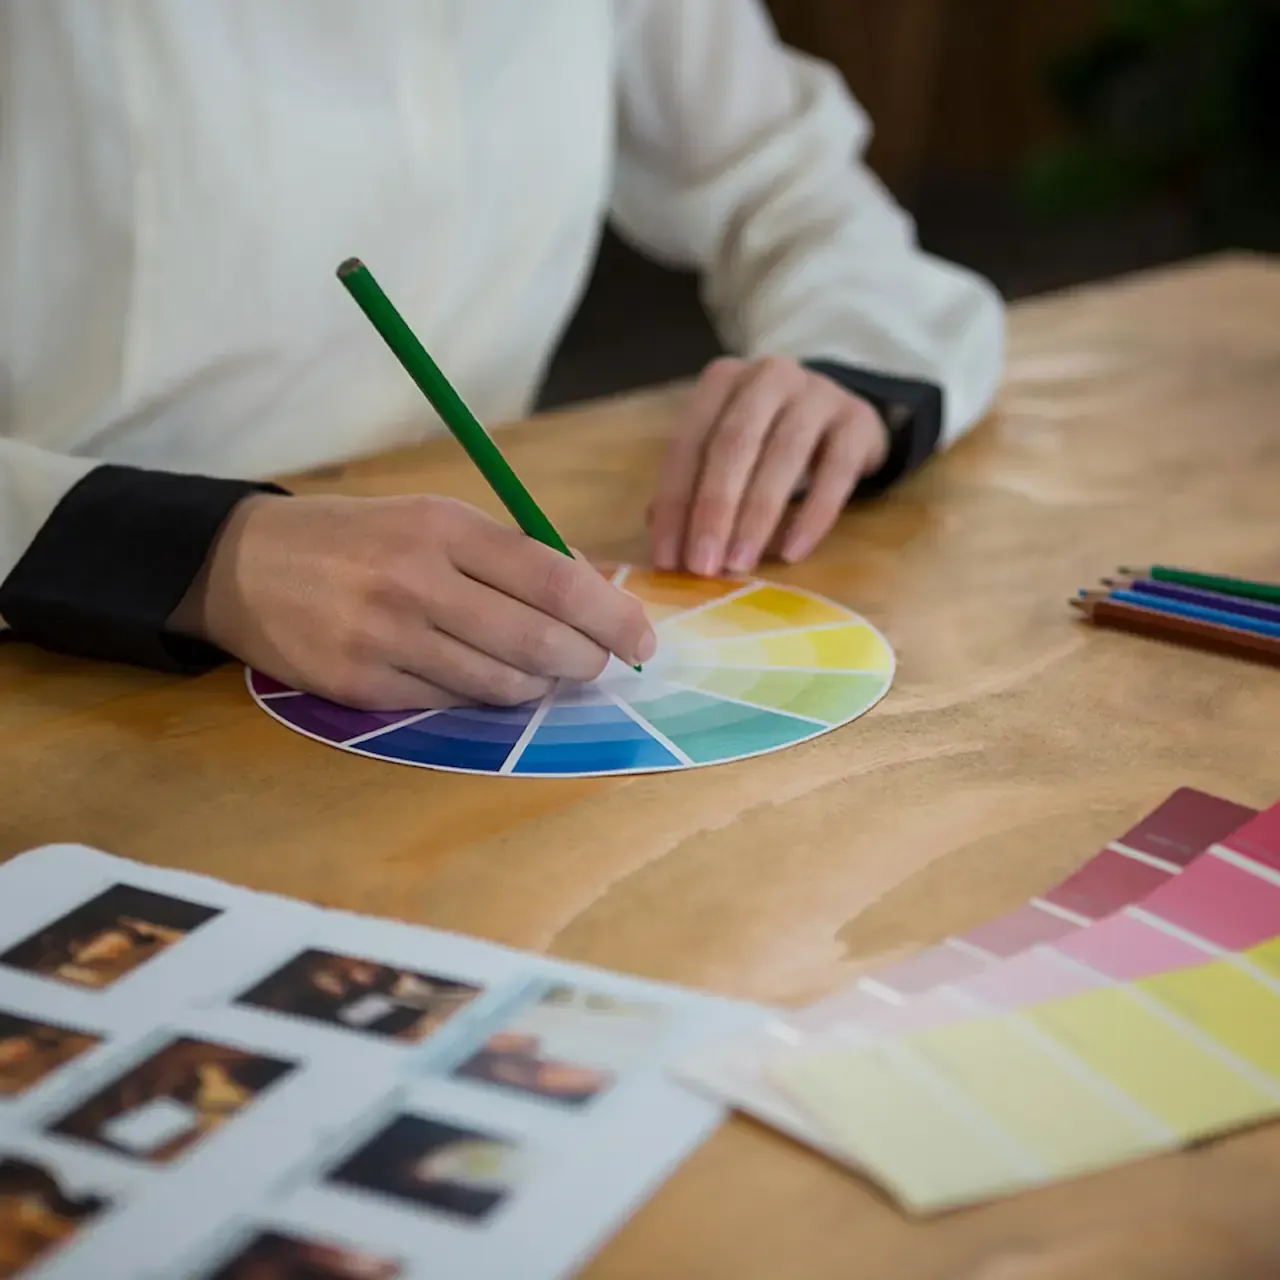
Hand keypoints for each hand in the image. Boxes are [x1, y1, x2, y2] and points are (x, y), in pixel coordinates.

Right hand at [172, 493, 654, 709]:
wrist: (244, 565)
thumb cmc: (359, 538)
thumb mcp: (431, 518)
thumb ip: (509, 554)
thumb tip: (594, 597)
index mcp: (443, 527)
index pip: (553, 579)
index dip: (611, 615)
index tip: (643, 638)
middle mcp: (416, 582)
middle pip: (538, 640)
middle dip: (587, 660)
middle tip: (598, 664)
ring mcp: (386, 639)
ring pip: (501, 683)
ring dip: (538, 684)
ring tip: (541, 669)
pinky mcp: (362, 687)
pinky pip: (452, 704)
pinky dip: (482, 696)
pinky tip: (480, 677)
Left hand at [648, 356, 889, 575]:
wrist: (844, 417)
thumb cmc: (770, 439)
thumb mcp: (728, 452)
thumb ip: (694, 485)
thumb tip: (663, 537)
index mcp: (722, 380)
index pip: (690, 443)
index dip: (675, 503)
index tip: (666, 558)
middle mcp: (768, 376)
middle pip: (733, 444)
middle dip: (714, 509)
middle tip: (703, 565)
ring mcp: (818, 393)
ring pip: (784, 455)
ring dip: (757, 516)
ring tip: (741, 564)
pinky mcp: (857, 420)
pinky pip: (835, 471)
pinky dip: (812, 515)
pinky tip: (792, 552)